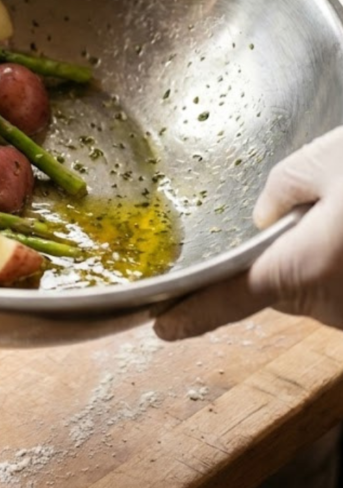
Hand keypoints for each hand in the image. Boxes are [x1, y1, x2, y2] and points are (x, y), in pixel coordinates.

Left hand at [153, 127, 342, 339]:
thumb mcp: (332, 162)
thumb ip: (284, 186)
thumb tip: (264, 213)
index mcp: (304, 268)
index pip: (229, 299)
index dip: (192, 313)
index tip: (163, 326)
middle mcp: (330, 305)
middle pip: (274, 285)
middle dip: (277, 253)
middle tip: (310, 208)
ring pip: (311, 287)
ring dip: (317, 257)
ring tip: (341, 214)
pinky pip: (339, 289)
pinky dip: (340, 264)